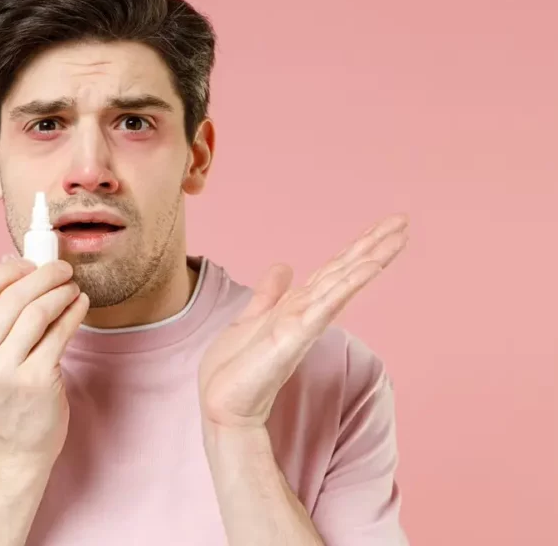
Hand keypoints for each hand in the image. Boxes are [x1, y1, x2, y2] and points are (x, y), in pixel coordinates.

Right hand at [0, 259, 89, 466]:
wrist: (15, 445)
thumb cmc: (2, 392)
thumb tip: (18, 263)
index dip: (4, 271)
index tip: (28, 264)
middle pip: (12, 297)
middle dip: (42, 275)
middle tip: (61, 268)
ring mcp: (6, 372)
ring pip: (37, 312)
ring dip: (60, 292)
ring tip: (72, 287)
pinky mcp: (38, 380)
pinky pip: (60, 333)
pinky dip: (74, 312)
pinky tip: (80, 304)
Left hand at [199, 215, 408, 432]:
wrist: (221, 404)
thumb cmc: (234, 369)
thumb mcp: (250, 320)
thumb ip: (269, 295)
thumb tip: (284, 266)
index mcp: (297, 308)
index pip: (333, 271)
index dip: (357, 249)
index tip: (383, 228)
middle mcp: (307, 313)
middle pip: (345, 272)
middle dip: (373, 246)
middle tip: (402, 221)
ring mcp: (305, 323)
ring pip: (342, 283)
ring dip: (369, 258)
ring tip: (396, 236)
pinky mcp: (296, 335)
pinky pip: (327, 304)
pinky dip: (348, 284)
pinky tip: (368, 267)